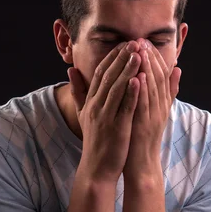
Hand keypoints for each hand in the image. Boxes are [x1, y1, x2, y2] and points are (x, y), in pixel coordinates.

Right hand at [68, 41, 141, 183]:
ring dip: (128, 70)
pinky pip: (124, 107)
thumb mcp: (83, 114)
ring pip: (117, 88)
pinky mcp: (116, 128)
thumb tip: (70, 70)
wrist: (96, 169)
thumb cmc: (96, 142)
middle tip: (134, 42)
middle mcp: (96, 107)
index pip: (100, 73)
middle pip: (108, 76)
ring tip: (139, 54)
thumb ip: (78, 92)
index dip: (112, 57)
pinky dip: (131, 93)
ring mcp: (105, 117)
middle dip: (122, 58)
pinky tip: (140, 80)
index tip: (124, 43)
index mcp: (90, 102)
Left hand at [122, 40, 181, 183]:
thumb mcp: (157, 112)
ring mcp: (153, 116)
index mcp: (161, 104)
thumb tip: (178, 70)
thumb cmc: (143, 138)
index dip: (154, 57)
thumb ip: (166, 93)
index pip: (160, 75)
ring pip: (152, 89)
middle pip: (158, 78)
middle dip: (150, 57)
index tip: (146, 42)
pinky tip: (137, 76)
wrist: (141, 164)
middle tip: (142, 39)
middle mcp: (159, 108)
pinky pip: (144, 105)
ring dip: (147, 69)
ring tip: (140, 51)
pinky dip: (142, 90)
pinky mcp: (145, 125)